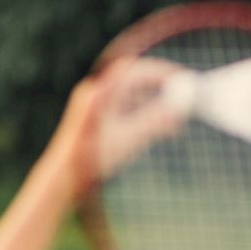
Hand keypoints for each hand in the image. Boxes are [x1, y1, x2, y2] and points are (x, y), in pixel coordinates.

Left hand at [47, 56, 189, 198]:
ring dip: (154, 102)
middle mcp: (97, 95)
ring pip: (131, 96)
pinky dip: (144, 113)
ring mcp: (95, 107)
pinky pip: (126, 108)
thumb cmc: (94, 159)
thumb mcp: (131, 138)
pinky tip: (159, 129)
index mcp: (101, 93)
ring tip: (176, 118)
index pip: (136, 71)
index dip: (162, 72)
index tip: (184, 80)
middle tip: (183, 94)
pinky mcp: (97, 121)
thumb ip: (157, 119)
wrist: (66, 178)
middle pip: (134, 80)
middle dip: (160, 86)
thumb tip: (183, 104)